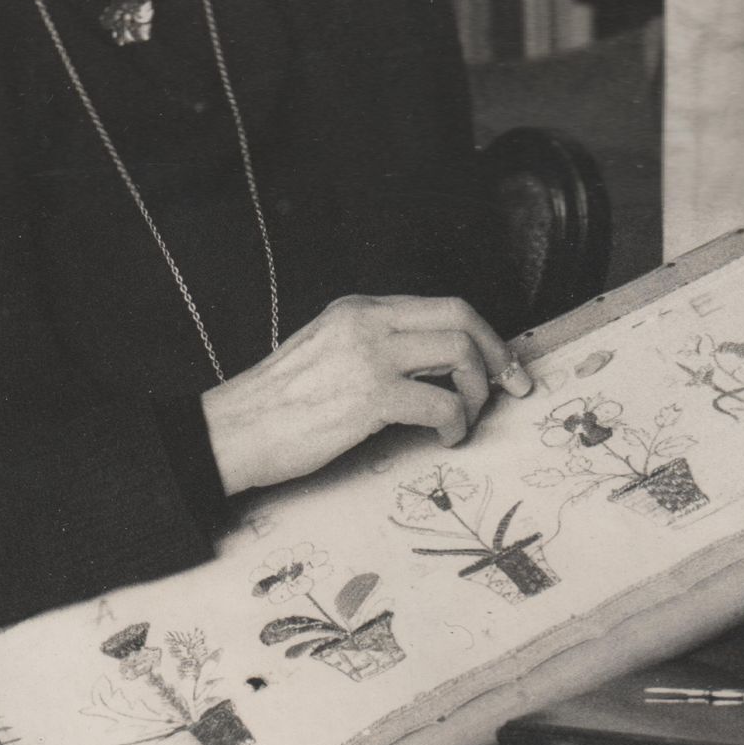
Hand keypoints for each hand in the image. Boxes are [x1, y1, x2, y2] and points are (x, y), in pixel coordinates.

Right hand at [202, 295, 530, 495]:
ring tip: (463, 421)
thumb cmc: (276, 405)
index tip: (502, 363)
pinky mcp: (370, 397)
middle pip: (460, 318)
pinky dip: (455, 423)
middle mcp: (367, 322)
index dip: (483, 333)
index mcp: (358, 309)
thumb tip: (432, 370)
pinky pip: (441, 403)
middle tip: (512, 386)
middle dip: (497, 354)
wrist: (231, 431)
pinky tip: (444, 439)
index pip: (441, 305)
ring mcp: (369, 356)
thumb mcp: (327, 352)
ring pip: (458, 354)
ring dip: (475, 392)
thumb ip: (374, 347)